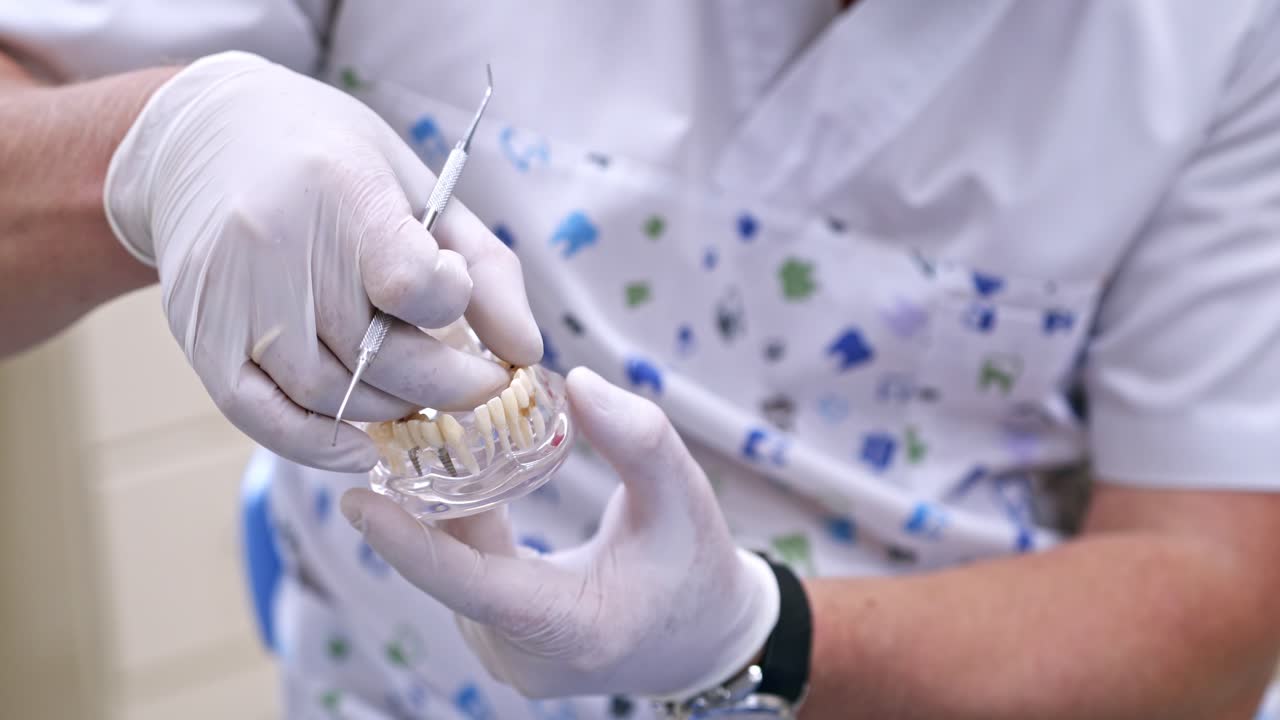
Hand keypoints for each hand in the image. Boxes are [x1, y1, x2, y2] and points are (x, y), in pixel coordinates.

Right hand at [104, 51, 539, 471]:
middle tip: (477, 384)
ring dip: (391, 412)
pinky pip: (262, 417)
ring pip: (331, 396)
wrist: (206, 139)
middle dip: (449, 385)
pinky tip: (361, 447)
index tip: (458, 295)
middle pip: (379, 356)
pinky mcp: (199, 337)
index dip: (452, 302)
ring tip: (419, 395)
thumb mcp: (420, 189)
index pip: (412, 284)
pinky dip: (318, 446)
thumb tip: (527, 354)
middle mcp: (276, 244)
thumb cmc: (334, 162)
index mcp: (340, 188)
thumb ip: (486, 268)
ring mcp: (230, 297)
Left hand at [340, 367, 779, 698]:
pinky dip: (460, 531)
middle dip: (427, 497)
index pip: (471, 586)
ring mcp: (507, 658)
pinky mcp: (500, 647)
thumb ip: (639, 439)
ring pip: (454, 572)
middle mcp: (524, 656)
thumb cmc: (696, 567)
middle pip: (453, 568)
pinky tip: (461, 480)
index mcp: (570, 628)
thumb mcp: (684, 496)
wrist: (703, 640)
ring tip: (436, 439)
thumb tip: (576, 381)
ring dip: (445, 511)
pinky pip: (463, 580)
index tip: (354, 501)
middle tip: (406, 422)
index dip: (409, 544)